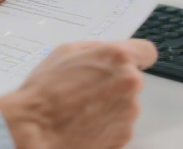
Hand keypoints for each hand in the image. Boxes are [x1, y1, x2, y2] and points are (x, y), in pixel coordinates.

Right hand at [0, 39, 156, 148]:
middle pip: (132, 79)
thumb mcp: (64, 52)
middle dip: (115, 82)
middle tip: (88, 88)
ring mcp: (129, 111)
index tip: (127, 63)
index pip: (146, 52)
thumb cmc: (46, 90)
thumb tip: (106, 51)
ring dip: (110, 104)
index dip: (136, 57)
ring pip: (126, 103)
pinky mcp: (124, 134)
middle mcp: (129, 83)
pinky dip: (107, 123)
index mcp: (117, 57)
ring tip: (83, 106)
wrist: (37, 128)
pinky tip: (86, 121)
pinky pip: (120, 124)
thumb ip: (94, 48)